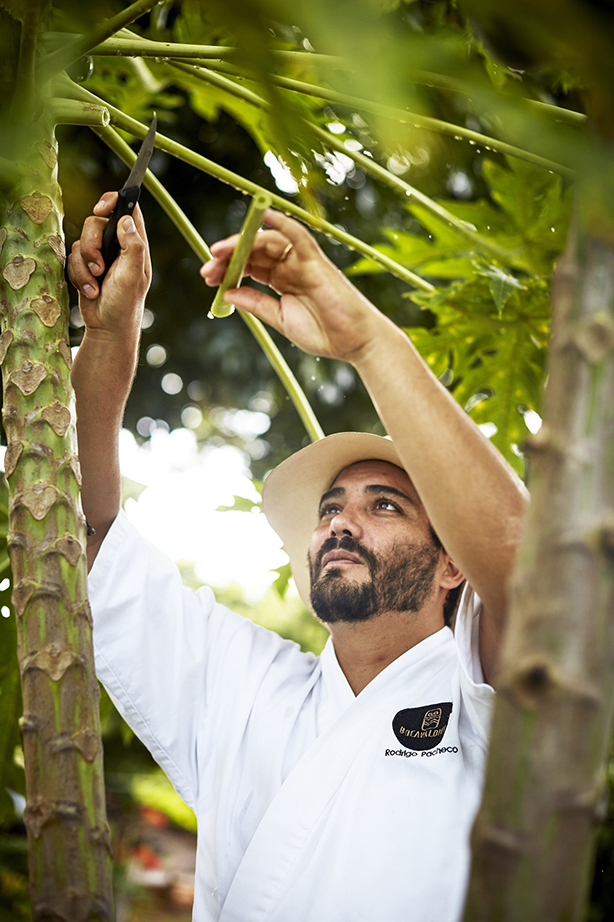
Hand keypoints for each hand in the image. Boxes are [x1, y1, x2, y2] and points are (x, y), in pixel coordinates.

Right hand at [67, 192, 151, 340]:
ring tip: (96, 286)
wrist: (108, 328)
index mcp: (135, 245)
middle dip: (91, 245)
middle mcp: (118, 246)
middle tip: (99, 267)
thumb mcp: (133, 277)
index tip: (100, 210)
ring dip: (84, 267)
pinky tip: (90, 291)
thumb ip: (133, 248)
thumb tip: (126, 221)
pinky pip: (72, 258)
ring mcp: (101, 255)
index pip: (128, 209)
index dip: (113, 202)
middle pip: (95, 223)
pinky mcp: (86, 266)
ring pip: (80, 242)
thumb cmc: (125, 305)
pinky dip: (78, 275)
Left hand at [201, 209, 386, 363]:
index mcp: (280, 281)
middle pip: (253, 252)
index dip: (226, 268)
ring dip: (242, 243)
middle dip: (228, 256)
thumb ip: (256, 304)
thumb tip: (227, 293)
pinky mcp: (316, 262)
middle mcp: (289, 267)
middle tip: (207, 266)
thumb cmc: (324, 333)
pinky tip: (262, 216)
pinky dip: (281, 223)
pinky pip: (297, 236)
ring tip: (219, 253)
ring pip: (268, 242)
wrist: (354, 343)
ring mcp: (302, 262)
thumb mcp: (280, 319)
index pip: (248, 266)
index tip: (207, 277)